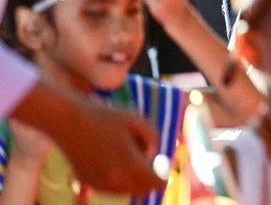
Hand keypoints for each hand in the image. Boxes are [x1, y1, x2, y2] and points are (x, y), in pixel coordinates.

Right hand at [11, 81, 164, 194]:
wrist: (69, 121)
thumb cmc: (106, 116)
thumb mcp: (137, 120)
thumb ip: (153, 138)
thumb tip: (153, 155)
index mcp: (132, 164)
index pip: (155, 184)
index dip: (162, 178)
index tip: (163, 170)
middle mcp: (116, 180)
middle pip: (142, 190)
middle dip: (147, 179)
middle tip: (145, 161)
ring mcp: (101, 183)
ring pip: (126, 190)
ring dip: (131, 179)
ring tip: (124, 154)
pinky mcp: (88, 182)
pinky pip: (110, 187)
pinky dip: (116, 178)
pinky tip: (111, 159)